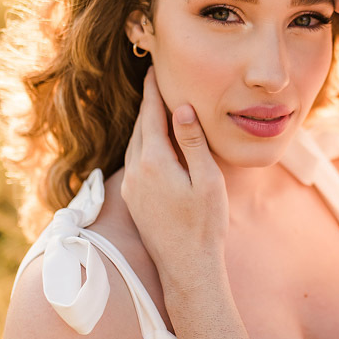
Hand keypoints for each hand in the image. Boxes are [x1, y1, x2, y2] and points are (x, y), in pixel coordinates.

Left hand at [120, 67, 228, 295]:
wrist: (186, 268)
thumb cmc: (204, 225)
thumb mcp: (207, 179)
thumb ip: (192, 142)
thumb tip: (180, 108)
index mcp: (154, 162)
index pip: (151, 115)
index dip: (153, 91)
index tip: (154, 70)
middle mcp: (136, 172)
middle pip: (141, 127)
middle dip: (148, 104)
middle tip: (154, 81)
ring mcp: (131, 188)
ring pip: (135, 145)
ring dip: (145, 125)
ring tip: (156, 108)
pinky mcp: (133, 201)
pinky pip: (135, 161)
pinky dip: (144, 144)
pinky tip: (154, 144)